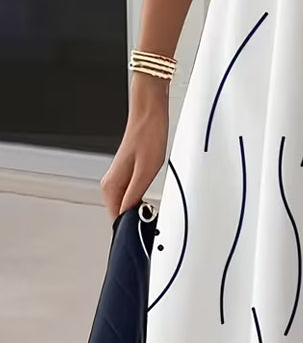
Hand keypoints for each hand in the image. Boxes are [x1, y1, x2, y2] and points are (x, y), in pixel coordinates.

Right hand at [100, 73, 168, 220]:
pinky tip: (151, 195)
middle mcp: (110, 183)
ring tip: (152, 206)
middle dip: (135, 219)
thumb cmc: (149, 135)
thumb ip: (135, 195)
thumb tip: (129, 217)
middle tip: (151, 217)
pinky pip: (131, 194)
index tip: (142, 230)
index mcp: (111, 186)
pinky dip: (140, 198)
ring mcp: (119, 178)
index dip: (130, 228)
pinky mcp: (128, 172)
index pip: (116, 219)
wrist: (150, 113)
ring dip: (139, 208)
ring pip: (127, 204)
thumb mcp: (146, 170)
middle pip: (121, 213)